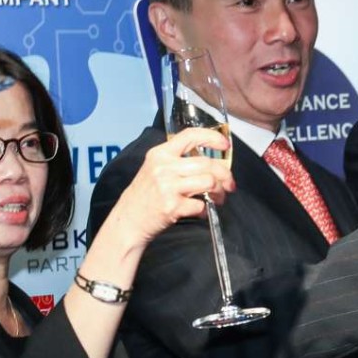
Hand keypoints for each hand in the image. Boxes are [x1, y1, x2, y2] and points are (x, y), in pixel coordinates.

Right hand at [109, 128, 235, 247]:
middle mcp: (163, 167)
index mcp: (160, 154)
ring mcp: (168, 187)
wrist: (128, 221)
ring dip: (219, 192)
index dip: (212, 138)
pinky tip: (200, 211)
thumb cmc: (143, 196)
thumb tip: (210, 163)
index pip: (190, 136)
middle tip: (229, 184)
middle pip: (206, 163)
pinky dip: (205, 209)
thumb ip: (176, 161)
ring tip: (218, 198)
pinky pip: (201, 205)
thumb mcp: (153, 169)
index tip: (225, 145)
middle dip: (225, 174)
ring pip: (209, 182)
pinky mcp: (172, 206)